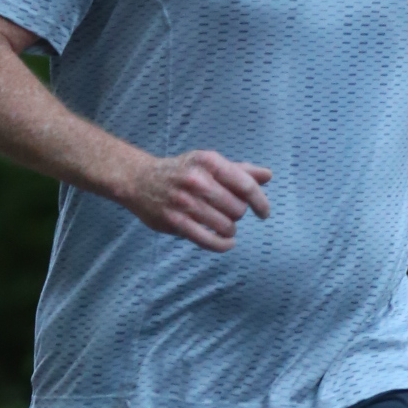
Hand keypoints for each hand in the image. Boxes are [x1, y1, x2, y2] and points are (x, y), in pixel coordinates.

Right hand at [124, 149, 271, 252]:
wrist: (139, 180)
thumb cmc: (181, 172)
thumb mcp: (208, 164)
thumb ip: (239, 170)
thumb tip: (268, 176)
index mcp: (209, 162)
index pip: (246, 185)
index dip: (260, 202)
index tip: (264, 213)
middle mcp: (197, 181)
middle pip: (237, 208)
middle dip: (237, 214)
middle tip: (228, 212)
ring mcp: (184, 202)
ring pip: (225, 226)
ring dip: (229, 230)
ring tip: (225, 227)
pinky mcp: (174, 221)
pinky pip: (207, 240)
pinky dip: (222, 245)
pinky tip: (226, 242)